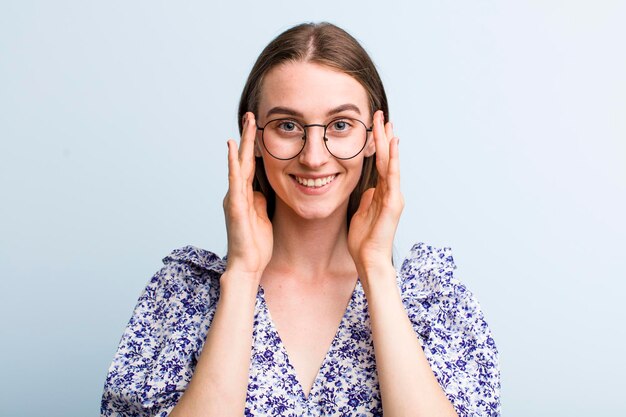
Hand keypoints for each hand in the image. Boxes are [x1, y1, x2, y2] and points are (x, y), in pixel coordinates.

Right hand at [223, 112, 272, 280]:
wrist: (247, 264)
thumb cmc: (255, 244)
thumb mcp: (262, 216)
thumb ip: (260, 200)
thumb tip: (262, 188)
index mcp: (244, 195)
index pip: (250, 165)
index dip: (253, 146)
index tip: (258, 127)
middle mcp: (236, 193)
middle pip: (242, 159)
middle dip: (247, 137)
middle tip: (251, 115)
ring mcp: (234, 198)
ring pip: (238, 165)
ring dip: (241, 143)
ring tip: (245, 123)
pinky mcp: (235, 206)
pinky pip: (235, 181)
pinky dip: (233, 163)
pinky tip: (232, 149)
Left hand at [348, 110, 403, 275]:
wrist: (370, 260)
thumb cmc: (364, 241)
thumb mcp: (362, 214)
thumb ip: (367, 200)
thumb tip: (368, 189)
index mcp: (382, 194)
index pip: (380, 164)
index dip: (377, 145)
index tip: (373, 127)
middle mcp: (390, 192)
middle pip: (387, 158)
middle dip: (383, 136)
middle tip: (380, 115)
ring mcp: (393, 196)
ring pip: (391, 163)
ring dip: (388, 142)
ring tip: (386, 122)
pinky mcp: (393, 203)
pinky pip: (392, 177)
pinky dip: (393, 160)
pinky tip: (393, 145)